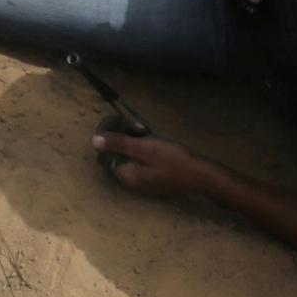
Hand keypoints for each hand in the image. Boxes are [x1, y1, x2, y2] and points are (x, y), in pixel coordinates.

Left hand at [94, 131, 221, 198]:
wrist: (202, 175)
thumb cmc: (174, 160)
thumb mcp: (145, 148)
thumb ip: (119, 144)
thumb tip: (93, 141)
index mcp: (124, 174)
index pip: (103, 149)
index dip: (107, 130)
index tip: (120, 117)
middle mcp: (128, 179)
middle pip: (113, 150)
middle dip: (120, 132)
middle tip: (138, 125)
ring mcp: (139, 177)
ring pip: (124, 150)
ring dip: (131, 136)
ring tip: (145, 129)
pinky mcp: (149, 173)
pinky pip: (136, 155)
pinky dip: (140, 144)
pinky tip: (150, 136)